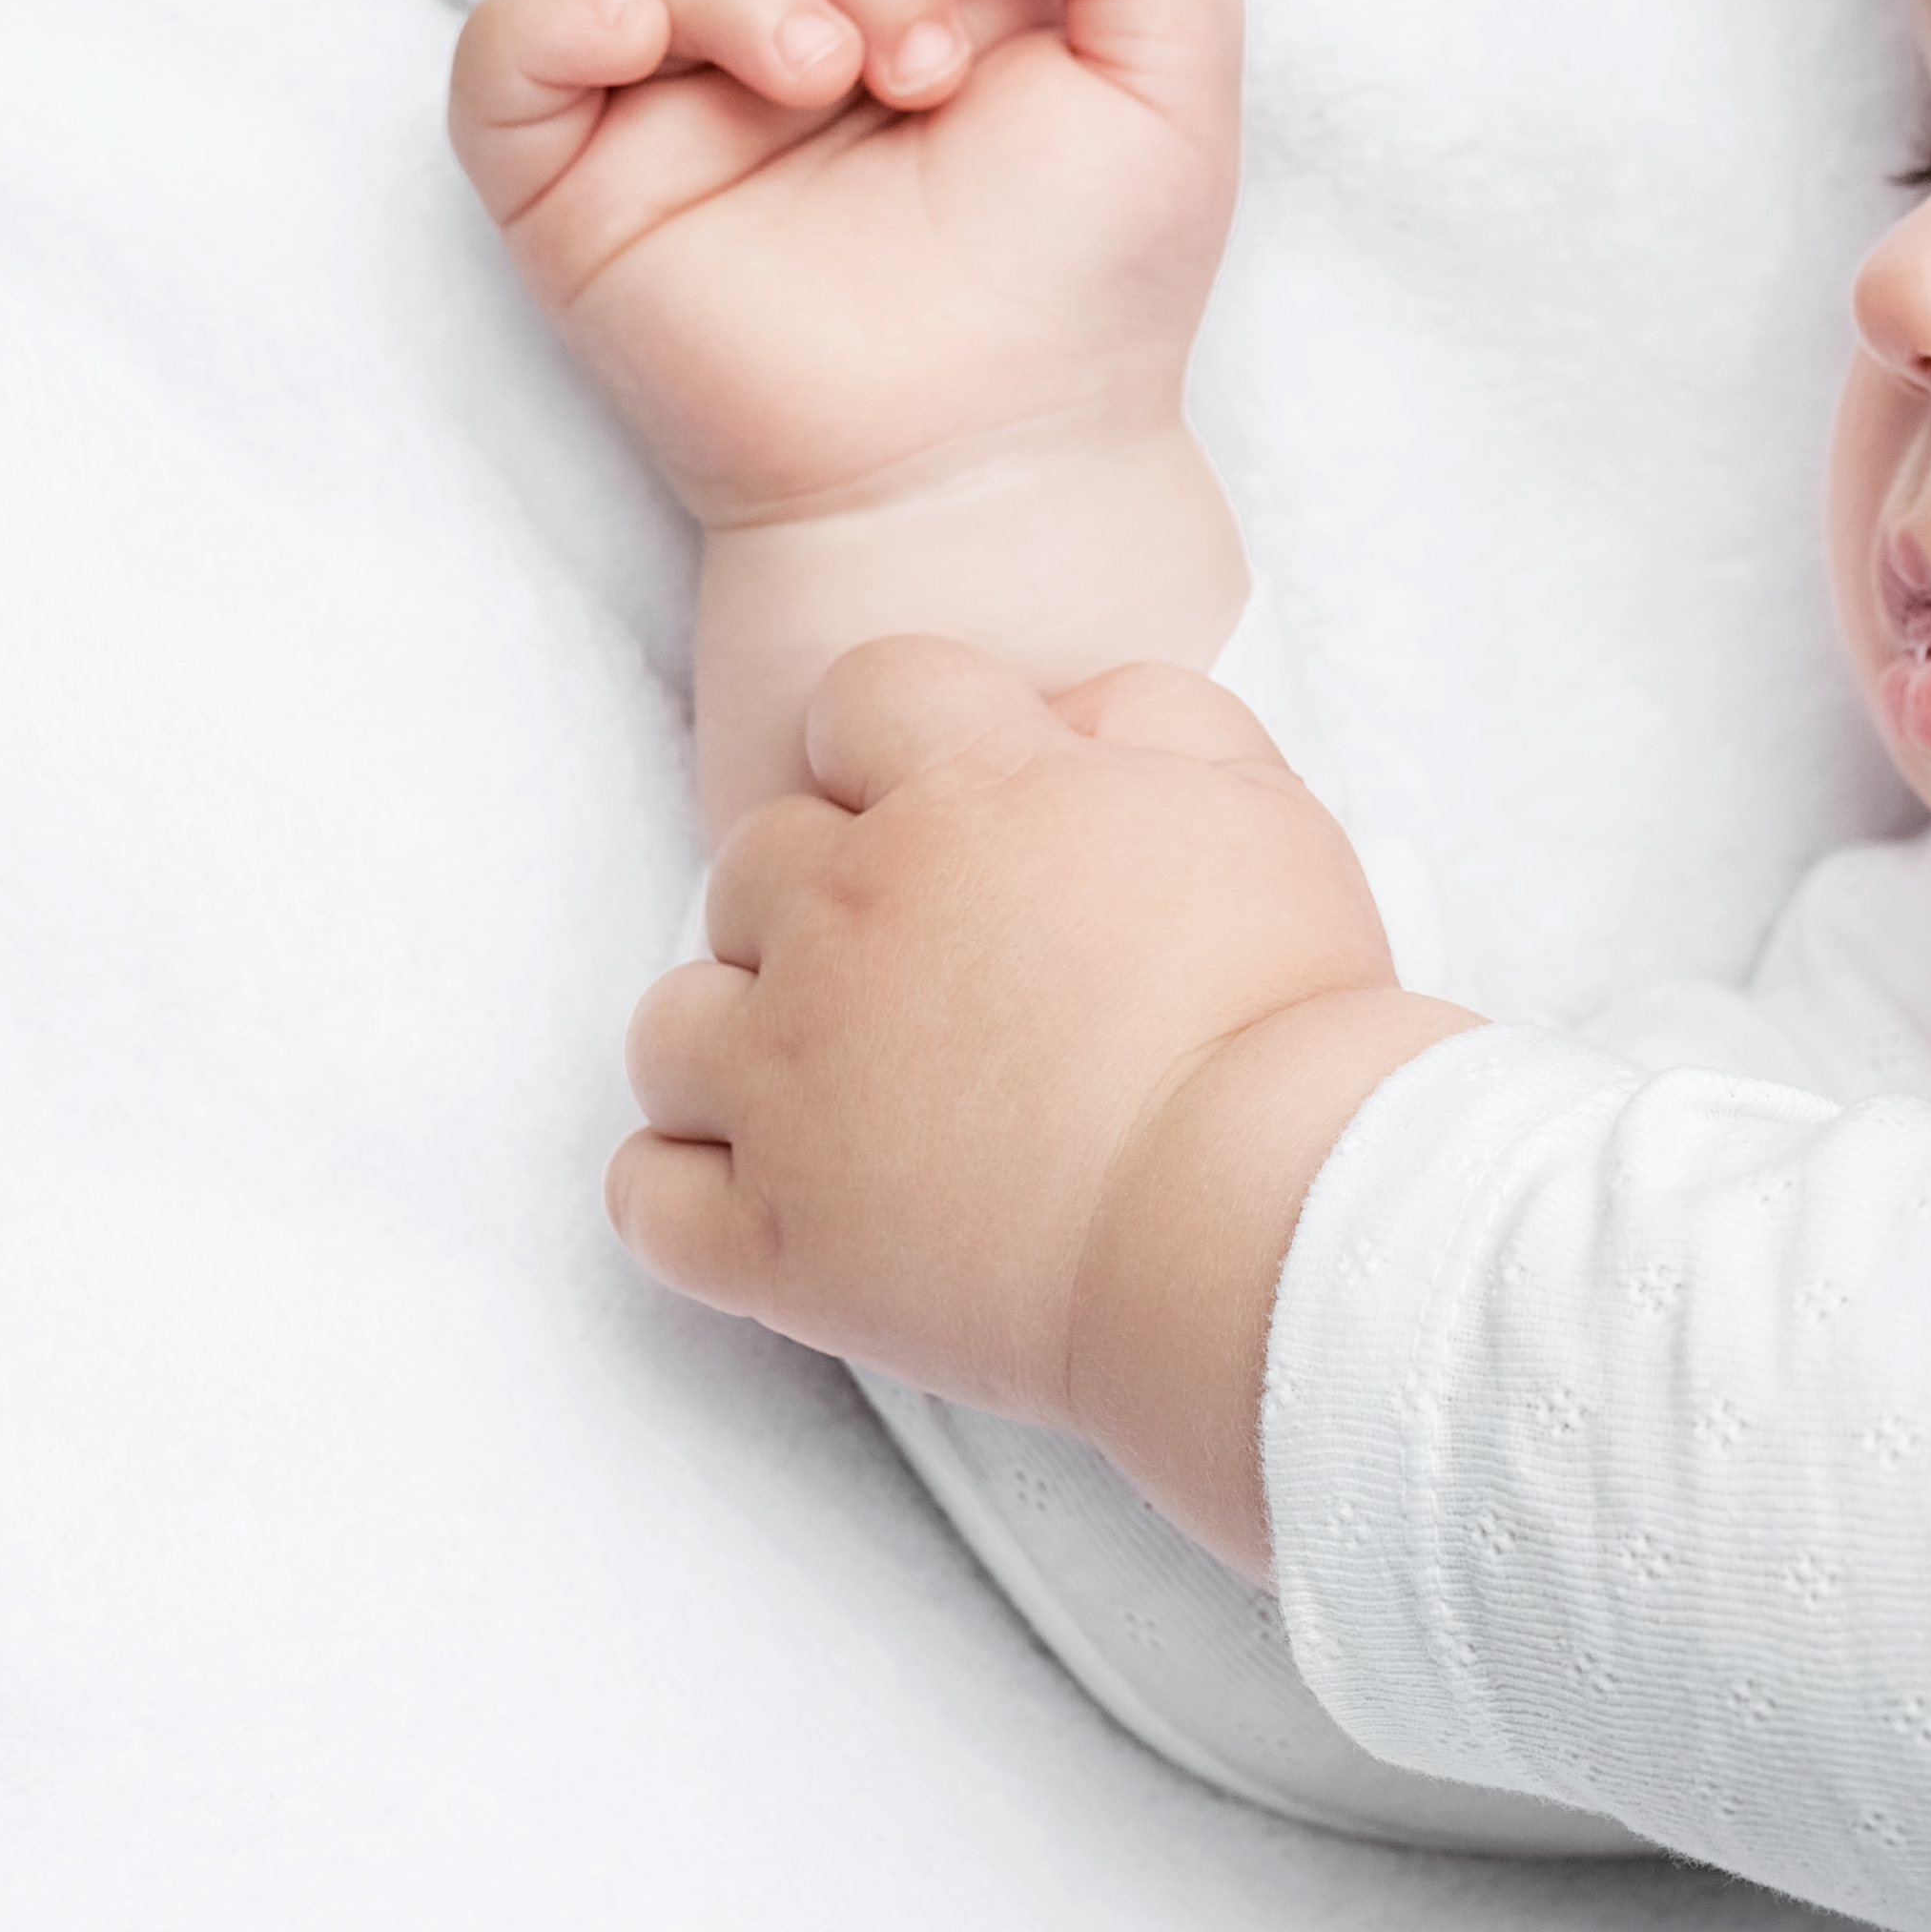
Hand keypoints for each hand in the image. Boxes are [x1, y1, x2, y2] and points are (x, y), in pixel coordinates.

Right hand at [447, 0, 1238, 530]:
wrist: (985, 460)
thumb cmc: (1083, 298)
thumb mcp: (1175, 105)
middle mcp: (815, 24)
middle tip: (922, 73)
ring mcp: (688, 99)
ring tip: (820, 79)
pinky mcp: (581, 179)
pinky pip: (508, 43)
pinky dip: (552, 15)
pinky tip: (634, 40)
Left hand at [613, 638, 1477, 1570]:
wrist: (1259, 1225)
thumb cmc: (1283, 1017)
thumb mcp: (1265, 808)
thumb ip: (1159, 717)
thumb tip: (1071, 711)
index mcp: (964, 792)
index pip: (860, 695)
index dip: (899, 744)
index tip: (949, 806)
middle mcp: (848, 916)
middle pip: (751, 861)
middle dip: (818, 900)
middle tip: (920, 972)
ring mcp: (792, 1083)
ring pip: (672, 1021)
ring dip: (735, 1040)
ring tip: (830, 1087)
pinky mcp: (775, 1236)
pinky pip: (646, 1193)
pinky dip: (686, 1189)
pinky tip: (766, 1190)